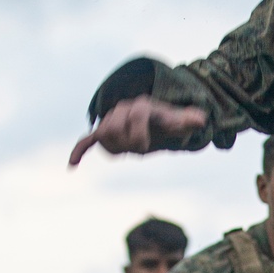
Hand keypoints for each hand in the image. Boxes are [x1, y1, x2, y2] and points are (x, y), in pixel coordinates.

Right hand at [69, 96, 207, 166]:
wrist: (151, 123)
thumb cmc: (166, 123)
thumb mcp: (179, 122)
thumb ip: (189, 120)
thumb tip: (200, 120)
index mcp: (141, 106)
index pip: (135, 117)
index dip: (139, 135)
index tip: (146, 147)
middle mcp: (122, 109)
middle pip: (114, 128)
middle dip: (127, 143)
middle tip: (140, 147)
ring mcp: (110, 120)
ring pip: (104, 137)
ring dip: (117, 148)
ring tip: (130, 148)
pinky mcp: (101, 133)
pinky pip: (87, 141)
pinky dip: (79, 151)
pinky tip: (73, 166)